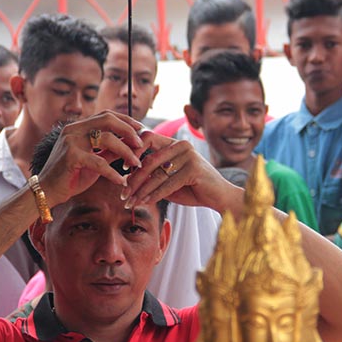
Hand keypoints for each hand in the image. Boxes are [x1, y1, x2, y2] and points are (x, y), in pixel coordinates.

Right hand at [37, 112, 144, 206]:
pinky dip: (113, 172)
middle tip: (141, 144)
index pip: (106, 115)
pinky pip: (99, 162)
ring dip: (126, 151)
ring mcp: (71, 141)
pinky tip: (121, 181)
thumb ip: (111, 152)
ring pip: (107, 139)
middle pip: (108, 120)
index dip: (126, 120)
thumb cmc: (72, 176)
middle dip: (128, 130)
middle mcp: (74, 130)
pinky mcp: (70, 157)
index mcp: (78, 127)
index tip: (141, 129)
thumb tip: (132, 146)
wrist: (47, 191)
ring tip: (136, 164)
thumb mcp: (95, 161)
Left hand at [122, 131, 239, 211]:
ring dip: (142, 190)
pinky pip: (168, 183)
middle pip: (149, 160)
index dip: (132, 152)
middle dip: (134, 179)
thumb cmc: (193, 189)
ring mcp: (189, 156)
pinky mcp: (194, 169)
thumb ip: (153, 177)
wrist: (220, 198)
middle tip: (123, 194)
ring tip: (131, 202)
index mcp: (175, 143)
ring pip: (157, 173)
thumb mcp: (169, 181)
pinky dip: (155, 194)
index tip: (122, 169)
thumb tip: (127, 181)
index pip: (148, 139)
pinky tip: (145, 202)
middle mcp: (182, 145)